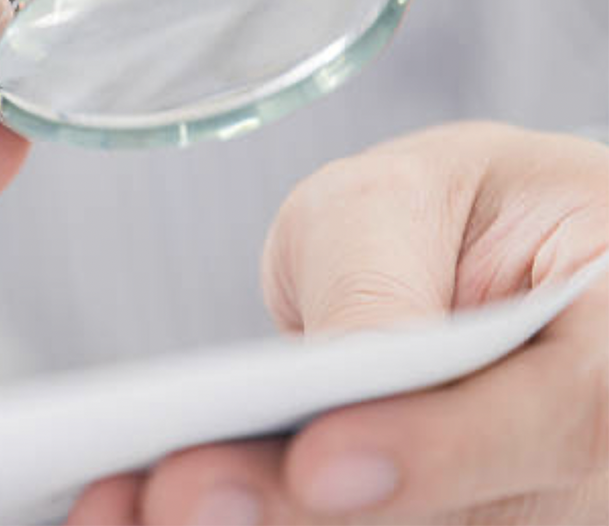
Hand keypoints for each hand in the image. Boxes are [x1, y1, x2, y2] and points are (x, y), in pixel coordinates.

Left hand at [66, 122, 608, 525]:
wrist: (463, 257)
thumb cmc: (444, 209)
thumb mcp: (405, 196)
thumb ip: (381, 277)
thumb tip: (352, 369)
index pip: (566, 413)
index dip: (443, 451)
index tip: (320, 461)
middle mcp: (590, 447)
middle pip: (476, 514)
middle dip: (308, 515)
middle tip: (177, 498)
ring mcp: (528, 503)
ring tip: (127, 508)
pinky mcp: (456, 520)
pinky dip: (263, 523)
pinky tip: (148, 511)